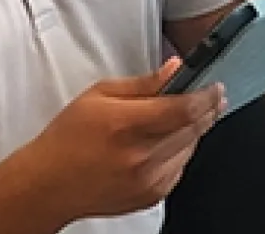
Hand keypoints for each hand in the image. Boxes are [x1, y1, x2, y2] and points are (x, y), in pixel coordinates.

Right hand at [14, 58, 226, 221]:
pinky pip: (180, 168)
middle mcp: (140, 155)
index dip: (207, 95)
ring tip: (183, 117)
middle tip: (212, 97)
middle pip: (194, 128)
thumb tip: (174, 69)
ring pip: (191, 148)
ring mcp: (147, 180)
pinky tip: (164, 143)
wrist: (49, 184)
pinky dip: (180, 152)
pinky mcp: (151, 196)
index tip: (216, 86)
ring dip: (194, 131)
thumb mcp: (99, 96)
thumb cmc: (68, 138)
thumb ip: (143, 83)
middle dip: (208, 110)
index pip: (184, 108)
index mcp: (126, 125)